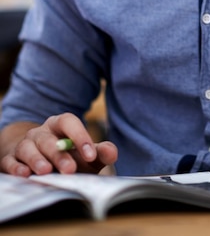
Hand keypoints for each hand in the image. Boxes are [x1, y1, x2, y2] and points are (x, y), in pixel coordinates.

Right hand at [0, 113, 117, 176]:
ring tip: (46, 171)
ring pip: (28, 148)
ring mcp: (25, 145)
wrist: (39, 161)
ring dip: (37, 160)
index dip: (80, 136)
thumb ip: (99, 153)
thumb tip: (112, 152)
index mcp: (60, 125)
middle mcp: (41, 132)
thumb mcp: (85, 155)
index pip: (69, 122)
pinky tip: (24, 174)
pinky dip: (16, 167)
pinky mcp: (10, 159)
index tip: (91, 154)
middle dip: (59, 155)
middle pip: (48, 139)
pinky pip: (11, 161)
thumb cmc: (67, 157)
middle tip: (70, 170)